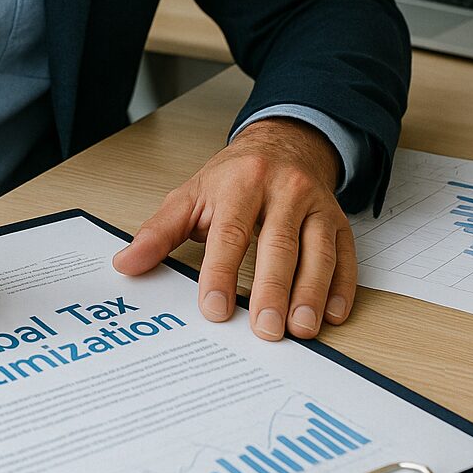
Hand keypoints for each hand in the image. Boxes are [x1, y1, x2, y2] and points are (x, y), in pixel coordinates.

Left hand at [112, 118, 356, 339]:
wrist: (283, 143)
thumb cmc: (235, 177)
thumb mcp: (192, 196)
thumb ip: (159, 232)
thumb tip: (126, 264)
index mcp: (241, 183)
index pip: (231, 232)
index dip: (221, 272)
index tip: (215, 309)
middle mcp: (283, 189)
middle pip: (279, 244)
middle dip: (272, 289)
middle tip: (264, 329)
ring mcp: (316, 204)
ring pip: (318, 250)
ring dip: (311, 293)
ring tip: (300, 328)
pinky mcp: (339, 220)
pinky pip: (346, 254)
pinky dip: (343, 286)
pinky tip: (334, 313)